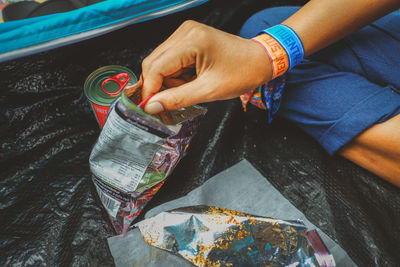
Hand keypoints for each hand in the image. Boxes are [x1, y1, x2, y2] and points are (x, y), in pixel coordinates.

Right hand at [137, 20, 271, 113]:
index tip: (150, 108)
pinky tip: (191, 79)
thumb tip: (151, 106)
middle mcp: (185, 32)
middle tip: (172, 101)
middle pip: (154, 63)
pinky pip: (170, 60)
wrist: (259, 60)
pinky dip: (176, 75)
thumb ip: (177, 98)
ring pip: (161, 63)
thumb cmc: (242, 73)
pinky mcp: (188, 38)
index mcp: (191, 40)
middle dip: (160, 86)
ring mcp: (186, 33)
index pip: (155, 66)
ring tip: (192, 87)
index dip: (150, 90)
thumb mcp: (209, 90)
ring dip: (170, 81)